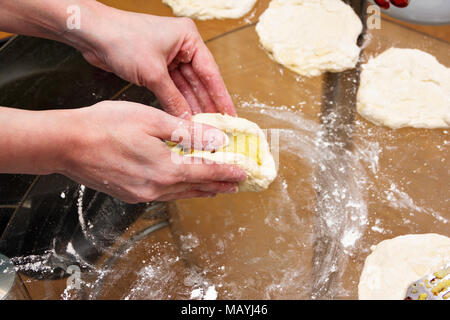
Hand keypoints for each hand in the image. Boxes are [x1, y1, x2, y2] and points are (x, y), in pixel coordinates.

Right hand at [60, 101, 245, 202]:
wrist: (67, 144)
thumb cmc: (107, 126)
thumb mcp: (152, 121)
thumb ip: (188, 133)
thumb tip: (218, 140)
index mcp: (166, 168)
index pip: (206, 172)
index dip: (227, 172)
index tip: (243, 174)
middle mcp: (157, 187)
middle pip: (196, 187)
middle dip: (219, 185)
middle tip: (236, 184)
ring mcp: (143, 194)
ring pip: (181, 194)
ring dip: (201, 190)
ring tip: (217, 189)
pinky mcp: (131, 194)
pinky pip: (165, 195)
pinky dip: (180, 191)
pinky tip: (183, 186)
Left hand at [79, 8, 235, 117]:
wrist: (92, 35)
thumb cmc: (122, 39)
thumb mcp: (153, 73)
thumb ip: (173, 99)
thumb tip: (188, 121)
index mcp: (188, 38)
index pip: (210, 72)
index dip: (221, 96)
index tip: (230, 115)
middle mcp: (182, 47)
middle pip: (200, 81)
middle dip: (207, 104)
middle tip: (218, 126)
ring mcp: (169, 58)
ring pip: (186, 87)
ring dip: (192, 106)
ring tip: (203, 127)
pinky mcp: (156, 68)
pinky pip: (172, 89)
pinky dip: (177, 103)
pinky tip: (185, 118)